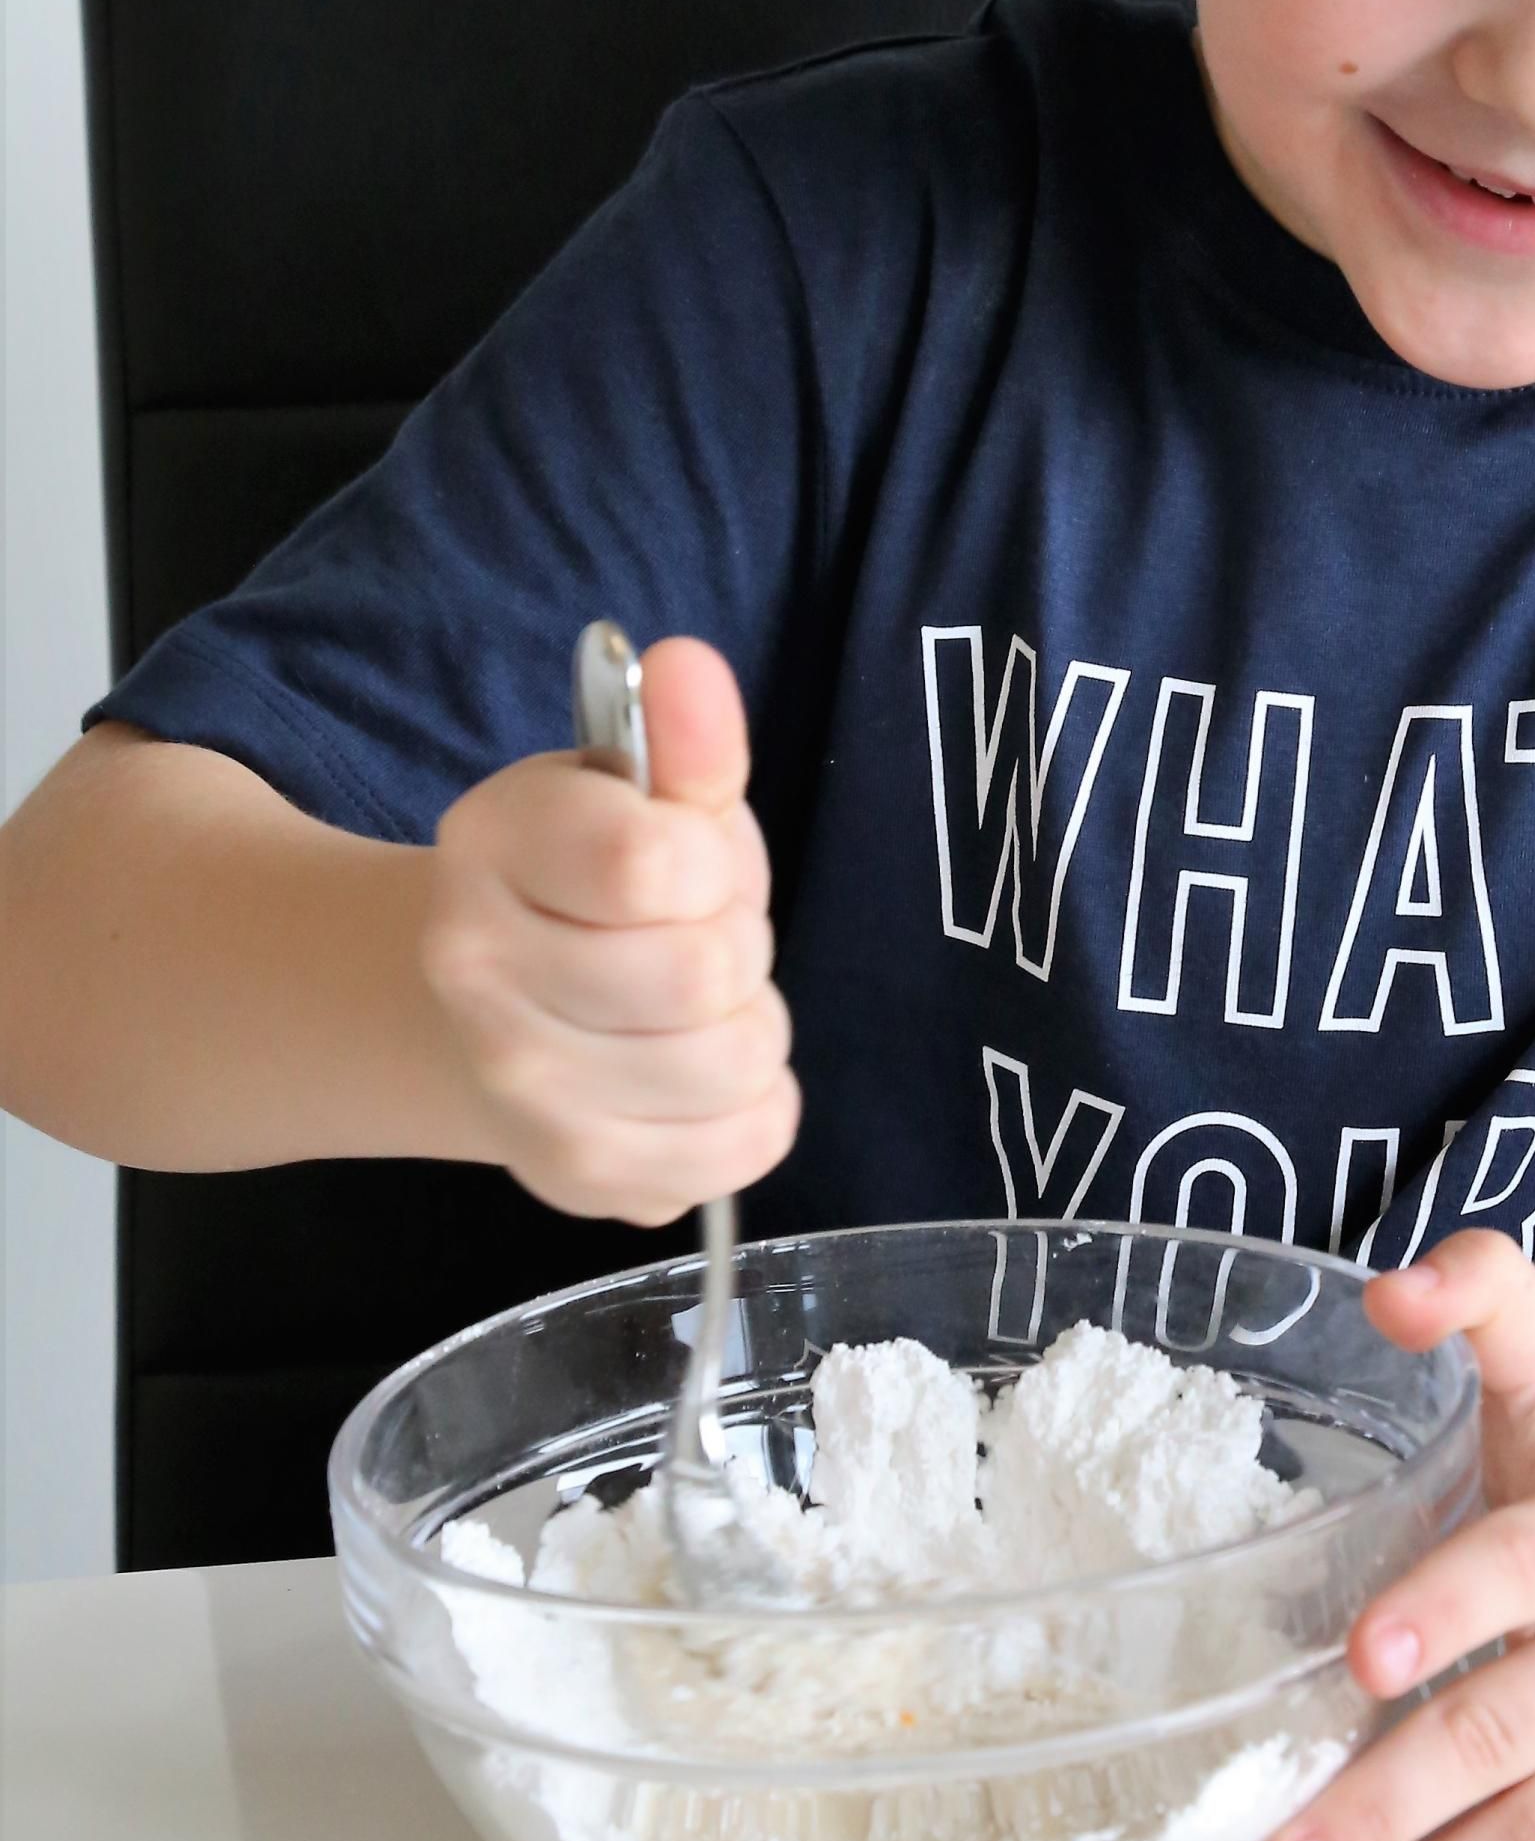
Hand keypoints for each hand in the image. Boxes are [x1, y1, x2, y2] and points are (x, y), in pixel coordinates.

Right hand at [417, 636, 798, 1221]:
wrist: (489, 1008)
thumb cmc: (595, 884)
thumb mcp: (639, 790)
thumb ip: (679, 734)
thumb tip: (689, 664)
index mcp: (486, 844)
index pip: (655, 864)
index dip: (706, 861)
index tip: (678, 862)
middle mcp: (474, 974)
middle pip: (704, 974)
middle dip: (733, 945)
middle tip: (690, 937)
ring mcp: (516, 1090)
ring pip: (734, 1065)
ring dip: (748, 1028)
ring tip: (697, 1008)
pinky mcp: (572, 1176)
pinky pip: (741, 1149)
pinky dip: (754, 1111)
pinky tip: (700, 1078)